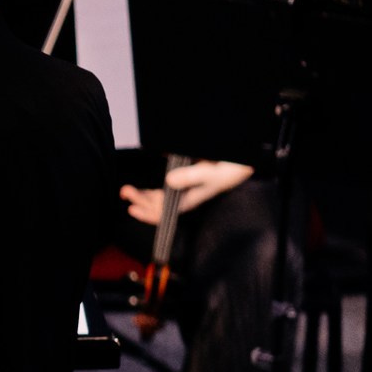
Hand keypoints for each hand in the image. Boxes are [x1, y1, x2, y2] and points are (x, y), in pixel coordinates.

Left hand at [118, 160, 252, 226]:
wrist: (246, 157)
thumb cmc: (233, 167)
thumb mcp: (214, 172)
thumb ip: (193, 176)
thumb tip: (169, 180)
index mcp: (191, 198)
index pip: (166, 213)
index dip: (148, 214)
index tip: (132, 208)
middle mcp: (186, 193)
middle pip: (159, 203)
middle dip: (141, 200)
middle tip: (125, 191)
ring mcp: (185, 184)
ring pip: (160, 194)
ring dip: (144, 193)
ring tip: (128, 189)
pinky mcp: (186, 173)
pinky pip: (166, 182)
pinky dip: (154, 184)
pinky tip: (145, 183)